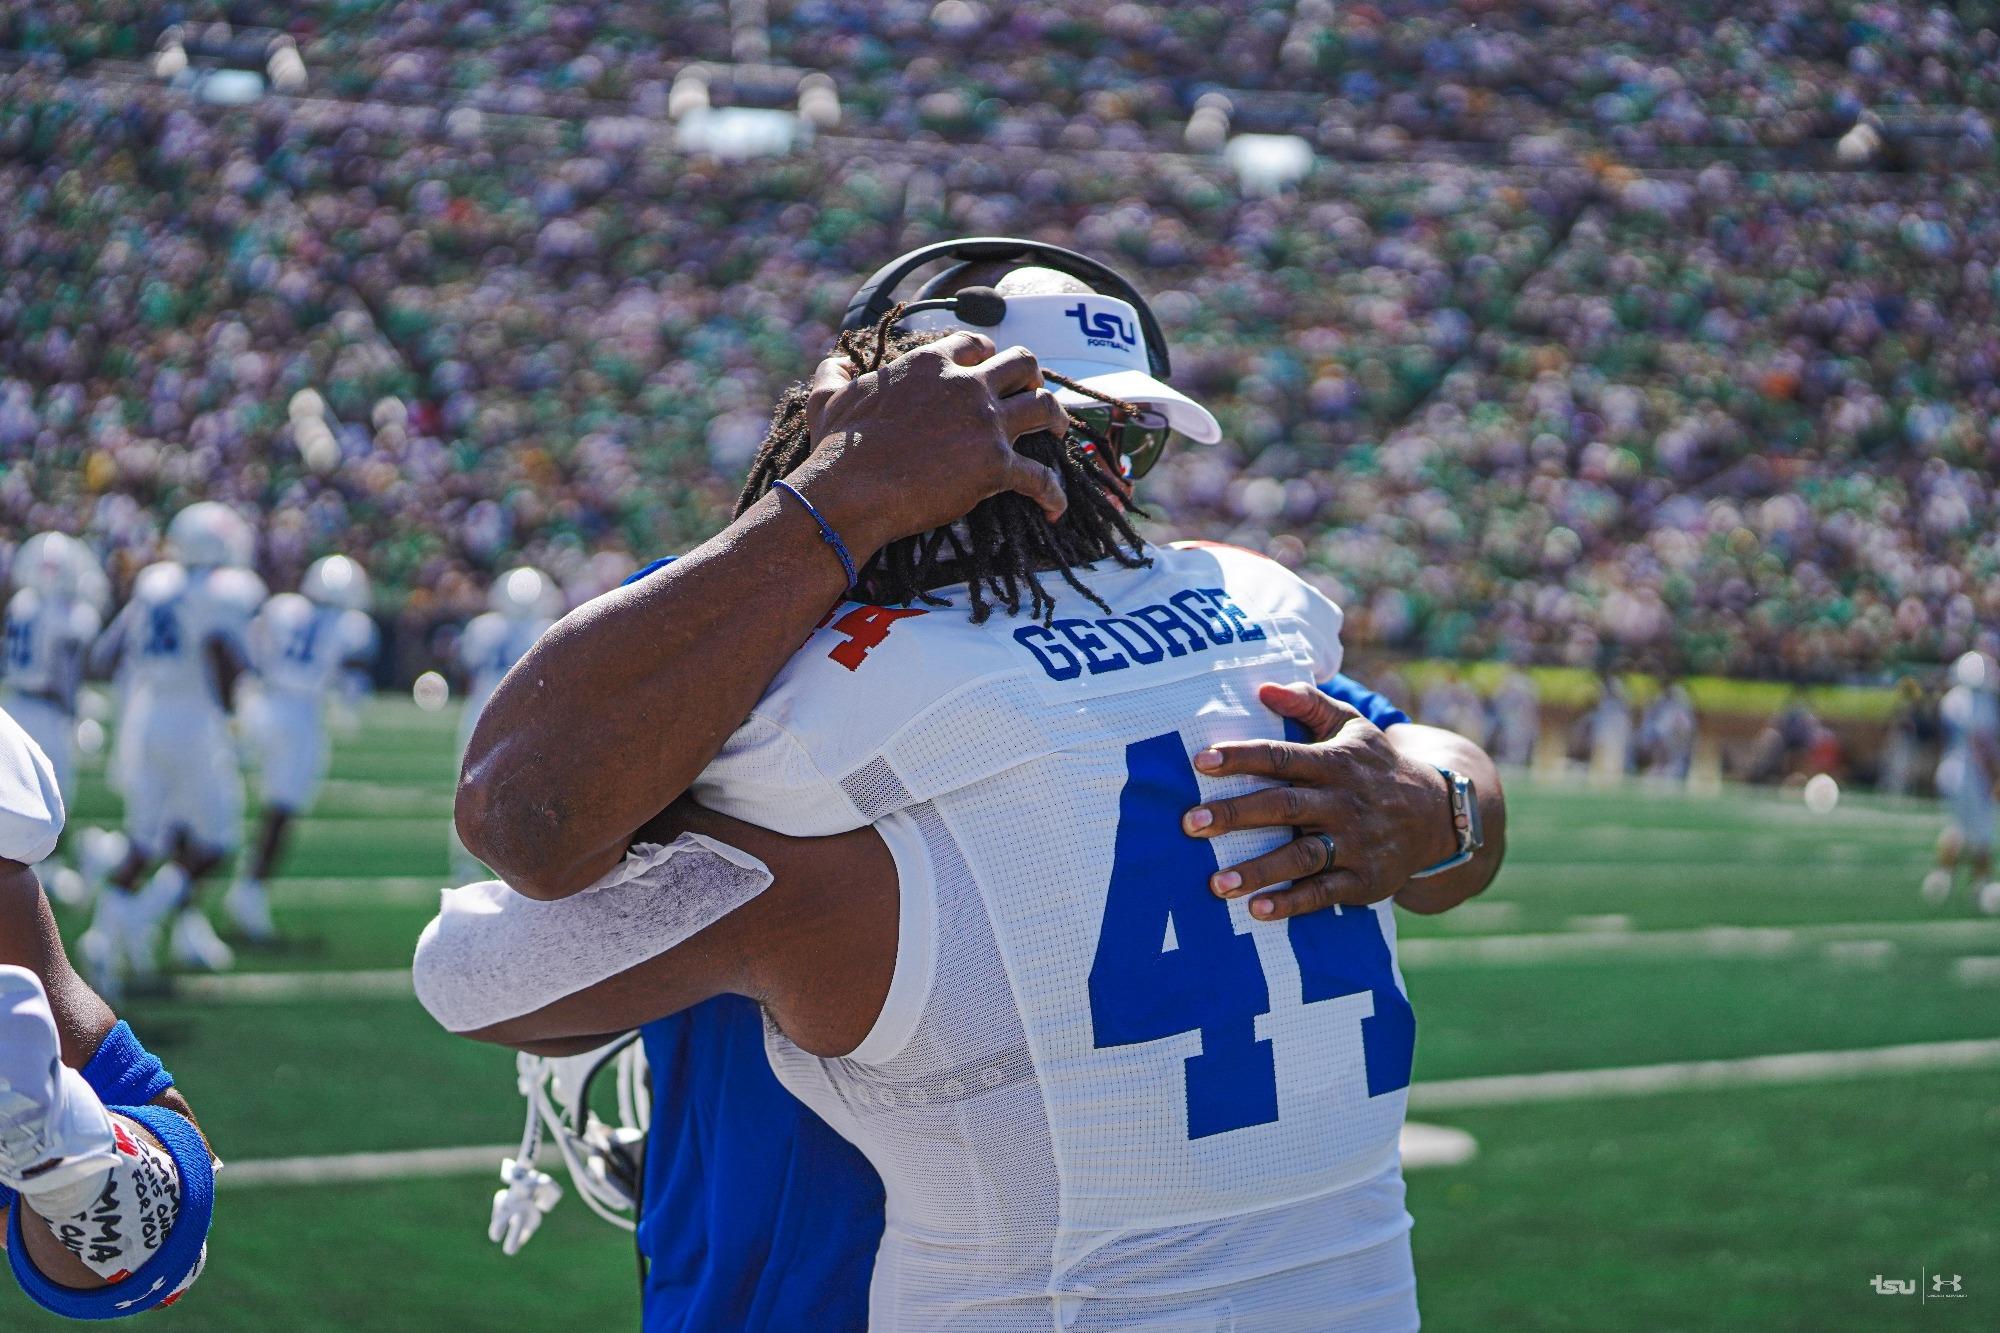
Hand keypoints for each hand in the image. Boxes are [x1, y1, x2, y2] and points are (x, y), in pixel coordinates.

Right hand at [787, 332, 1072, 555]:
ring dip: (1057, 418)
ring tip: (1060, 432)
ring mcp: (985, 425)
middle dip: (1033, 375)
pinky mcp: (995, 467)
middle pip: (1022, 364)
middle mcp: (966, 386)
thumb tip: (833, 364)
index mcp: (931, 365)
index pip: (975, 345)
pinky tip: (1055, 509)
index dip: (986, 354)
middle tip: (1033, 389)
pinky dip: (1054, 493)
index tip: (988, 369)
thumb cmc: (839, 448)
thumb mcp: (829, 399)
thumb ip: (833, 375)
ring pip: (1043, 407)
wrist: (850, 491)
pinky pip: (1041, 477)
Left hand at [1180, 682, 1457, 919]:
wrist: (1436, 814)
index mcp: (1333, 763)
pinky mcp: (1364, 879)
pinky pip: (1325, 893)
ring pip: (1301, 856)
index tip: (1201, 761)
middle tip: (1191, 823)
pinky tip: (1258, 910)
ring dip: (1259, 870)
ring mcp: (1354, 843)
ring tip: (1216, 882)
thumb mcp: (1352, 726)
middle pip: (1283, 806)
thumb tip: (1264, 687)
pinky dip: (1292, 903)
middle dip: (1236, 814)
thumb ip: (1308, 703)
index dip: (1241, 757)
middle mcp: (1342, 802)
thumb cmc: (1375, 766)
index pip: (1280, 757)